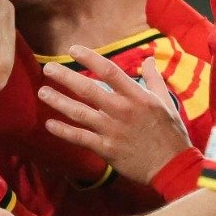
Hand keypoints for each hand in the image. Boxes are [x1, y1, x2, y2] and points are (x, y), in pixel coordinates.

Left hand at [39, 47, 190, 184]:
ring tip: (43, 92)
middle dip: (65, 77)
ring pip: (79, 113)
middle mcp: (122, 111)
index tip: (73, 50)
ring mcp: (112, 130)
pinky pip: (80, 138)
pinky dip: (63, 131)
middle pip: (88, 90)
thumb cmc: (170, 132)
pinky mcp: (107, 149)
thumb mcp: (166, 101)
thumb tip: (148, 59)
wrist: (172, 166)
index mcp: (137, 96)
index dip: (89, 58)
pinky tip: (49, 124)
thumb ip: (154, 79)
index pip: (109, 71)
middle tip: (48, 68)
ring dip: (59, 102)